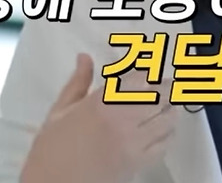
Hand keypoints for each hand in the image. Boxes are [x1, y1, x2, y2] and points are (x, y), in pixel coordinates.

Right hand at [20, 53, 176, 182]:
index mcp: (102, 102)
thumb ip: (78, 82)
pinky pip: (164, 145)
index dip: (151, 70)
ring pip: (168, 118)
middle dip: (166, 87)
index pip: (141, 77)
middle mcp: (123, 119)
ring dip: (169, 109)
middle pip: (161, 95)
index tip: (152, 69)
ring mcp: (133, 143)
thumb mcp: (60, 111)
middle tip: (164, 85)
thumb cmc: (51, 148)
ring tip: (164, 105)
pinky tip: (161, 130)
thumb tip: (85, 57)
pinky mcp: (138, 163)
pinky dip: (167, 134)